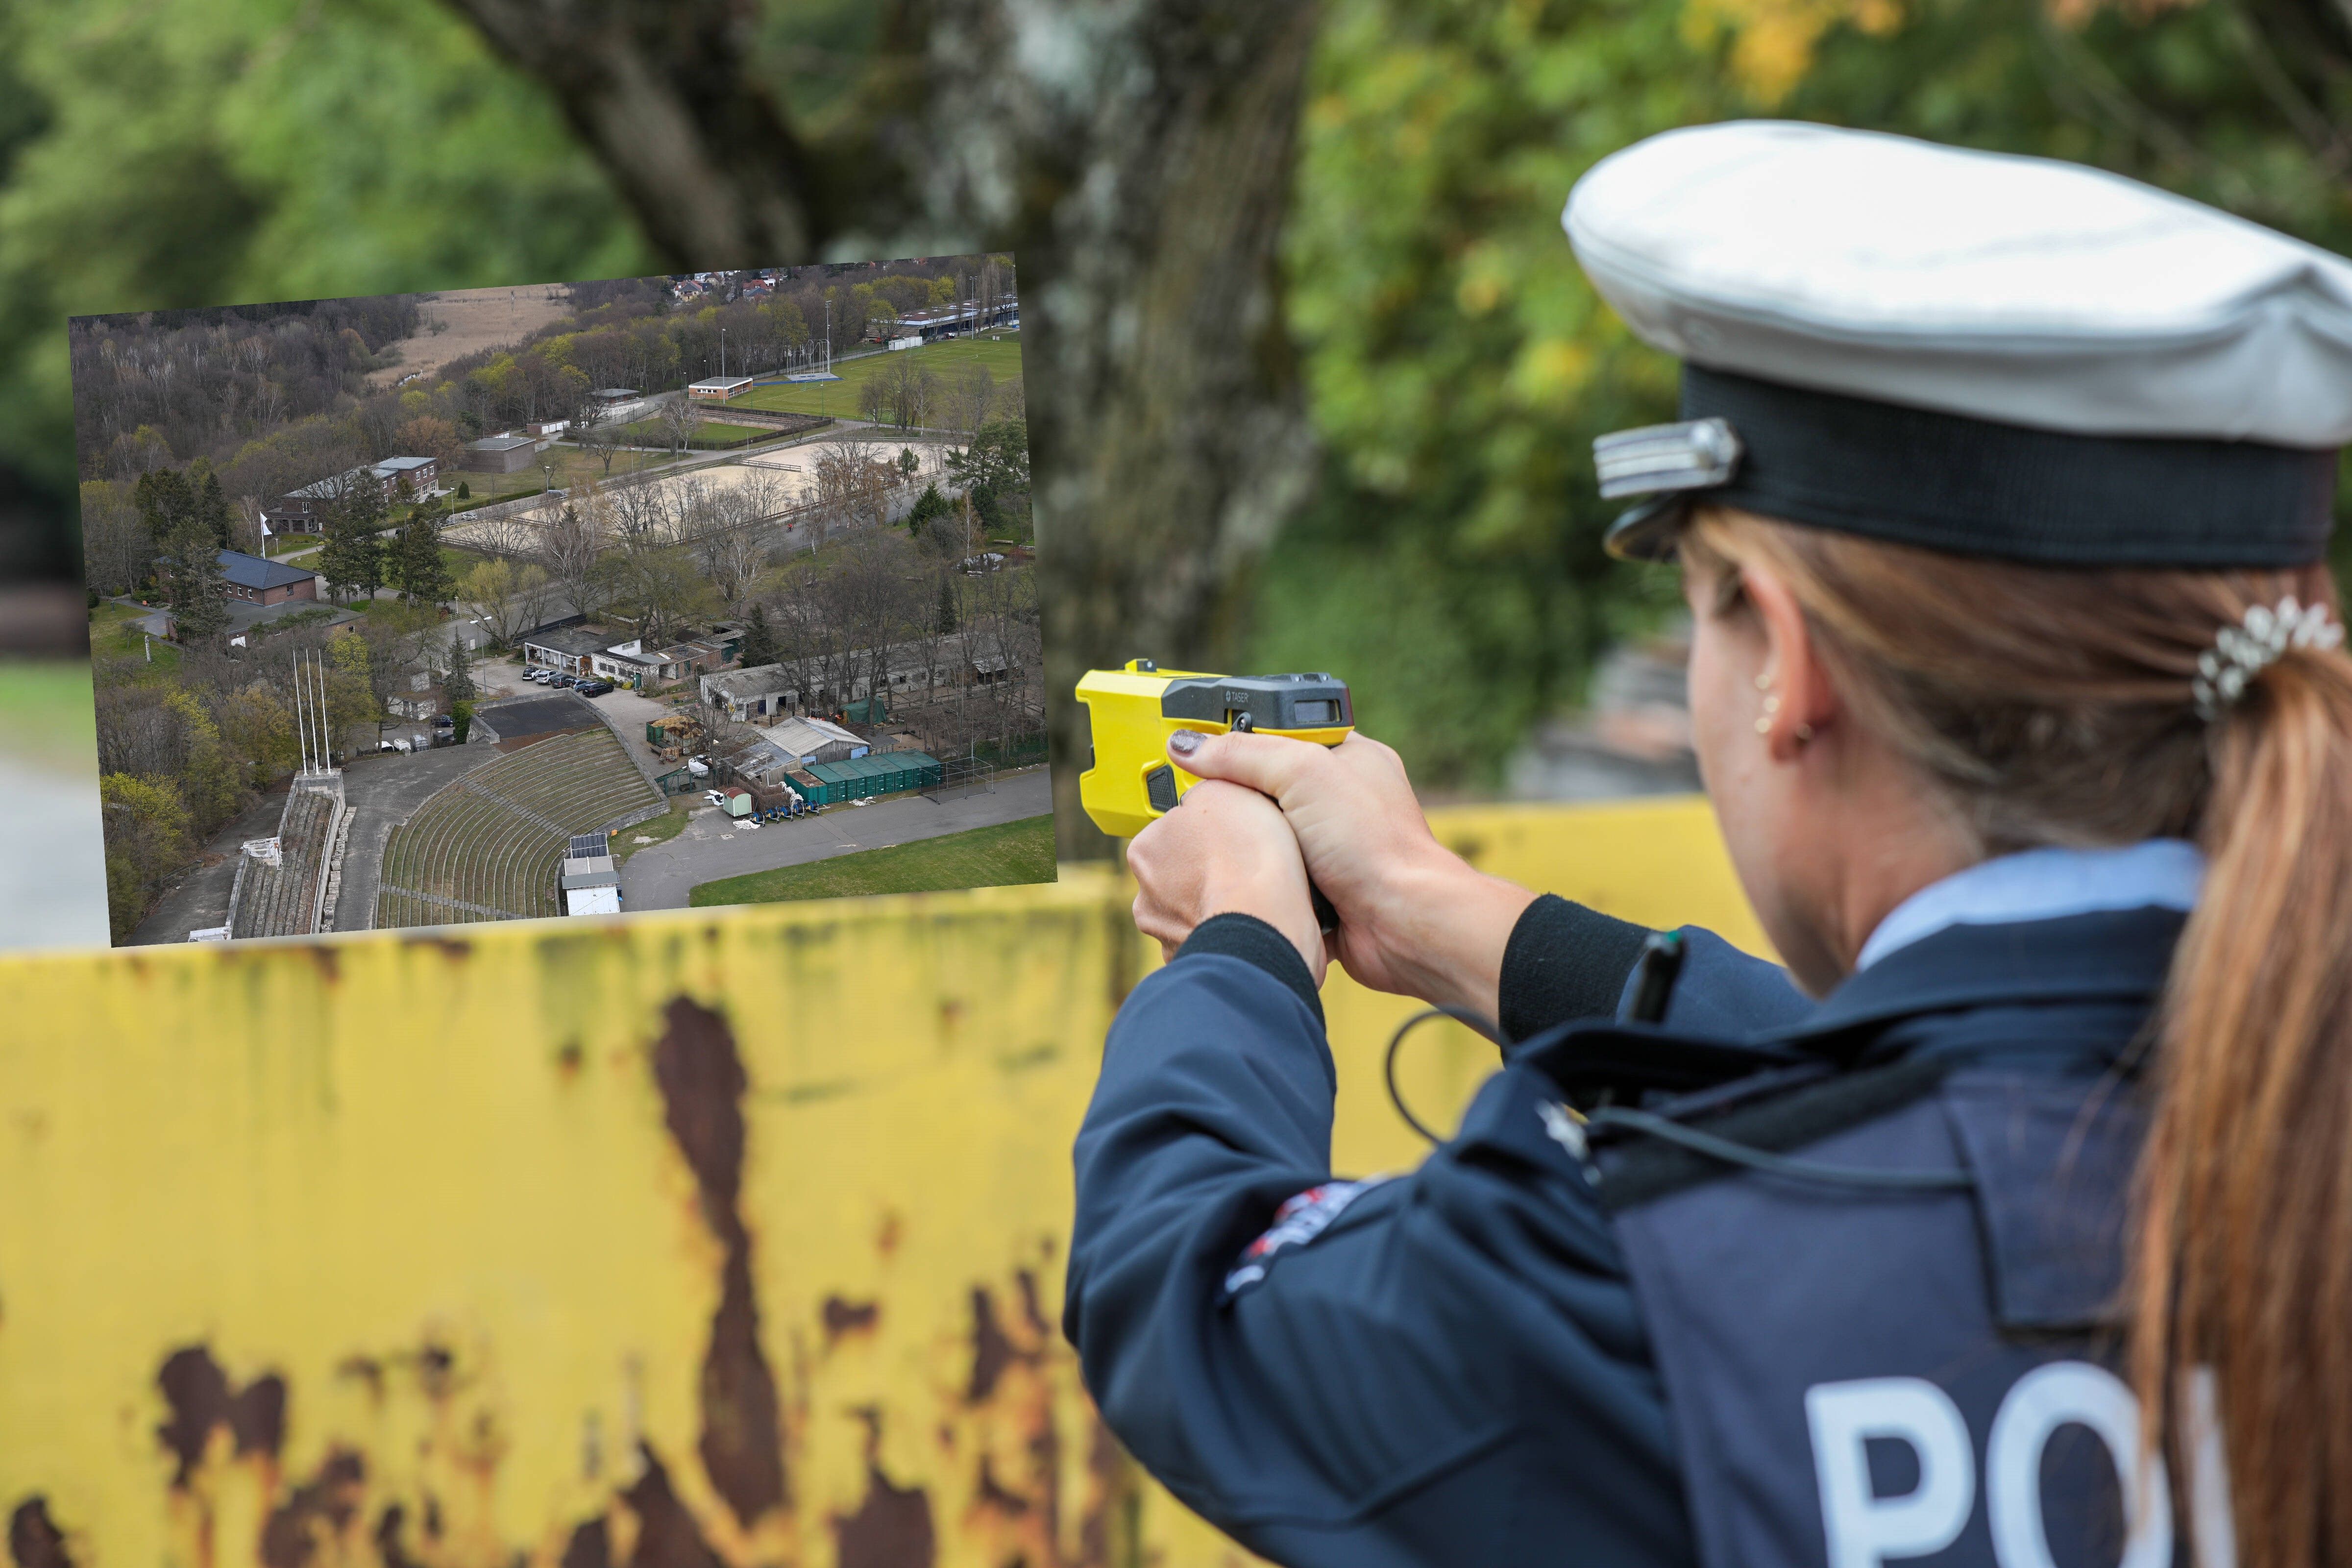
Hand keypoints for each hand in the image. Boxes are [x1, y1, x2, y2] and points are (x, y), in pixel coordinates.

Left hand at [1128, 778, 1327, 984]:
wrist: (1267, 925)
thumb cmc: (1247, 858)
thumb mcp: (1229, 788)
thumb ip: (1209, 785)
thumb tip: (1207, 792)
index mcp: (1145, 851)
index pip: (1171, 830)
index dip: (1205, 827)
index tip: (1229, 830)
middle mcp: (1147, 898)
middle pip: (1180, 874)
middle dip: (1207, 870)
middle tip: (1245, 863)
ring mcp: (1169, 936)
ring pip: (1196, 911)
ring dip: (1220, 904)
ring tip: (1258, 897)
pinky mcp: (1200, 963)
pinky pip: (1217, 940)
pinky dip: (1234, 933)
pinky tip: (1258, 924)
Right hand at [1166, 729, 1534, 1017]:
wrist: (1401, 923)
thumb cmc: (1373, 844)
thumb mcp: (1302, 774)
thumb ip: (1243, 754)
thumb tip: (1188, 746)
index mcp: (1347, 757)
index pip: (1281, 734)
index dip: (1240, 740)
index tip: (1200, 749)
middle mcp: (1340, 801)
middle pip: (1267, 788)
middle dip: (1239, 799)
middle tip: (1203, 802)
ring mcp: (1331, 847)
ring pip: (1266, 837)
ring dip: (1249, 846)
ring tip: (1224, 846)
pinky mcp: (1321, 890)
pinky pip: (1273, 878)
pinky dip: (1261, 882)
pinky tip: (1246, 881)